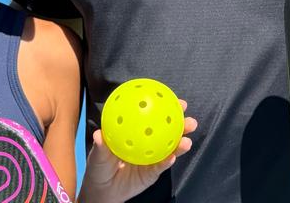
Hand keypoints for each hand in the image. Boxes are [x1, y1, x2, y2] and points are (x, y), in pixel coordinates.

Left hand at [77, 100, 196, 202]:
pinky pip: (161, 166)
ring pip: (170, 149)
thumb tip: (98, 135)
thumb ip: (101, 146)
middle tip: (190, 120)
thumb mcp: (98, 155)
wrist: (103, 190)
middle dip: (181, 125)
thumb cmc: (99, 166)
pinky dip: (167, 162)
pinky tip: (172, 157)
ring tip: (187, 141)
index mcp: (137, 132)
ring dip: (180, 145)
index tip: (173, 98)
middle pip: (168, 131)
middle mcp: (148, 143)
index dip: (164, 107)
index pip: (152, 116)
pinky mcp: (152, 173)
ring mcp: (152, 158)